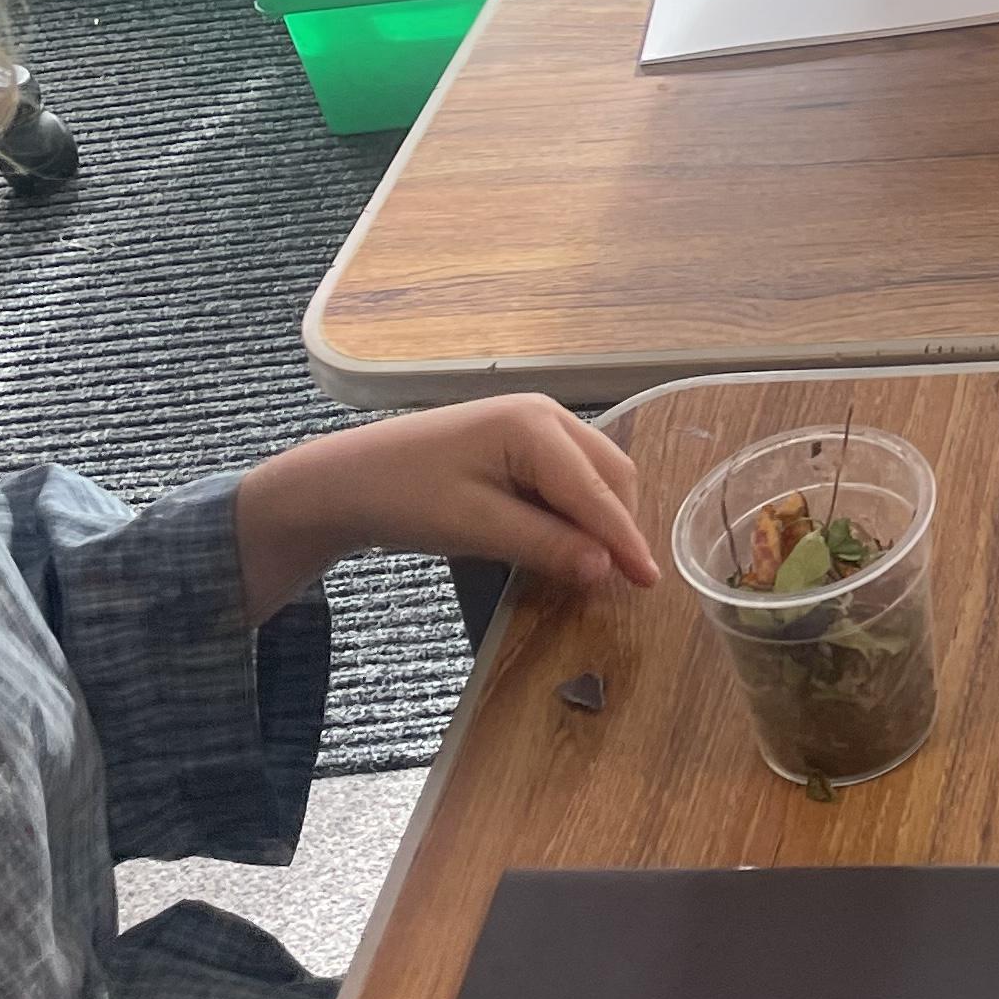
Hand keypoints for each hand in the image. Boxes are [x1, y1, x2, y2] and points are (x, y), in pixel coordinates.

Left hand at [237, 394, 658, 626]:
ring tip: (596, 568)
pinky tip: (567, 541)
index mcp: (535, 425)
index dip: (626, 540)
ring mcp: (534, 422)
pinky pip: (569, 475)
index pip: (597, 492)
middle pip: (610, 474)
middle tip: (622, 584)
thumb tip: (607, 570)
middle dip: (619, 526)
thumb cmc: (405, 498)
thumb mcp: (476, 527)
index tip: (652, 582)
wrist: (345, 480)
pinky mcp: (520, 441)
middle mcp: (546, 414)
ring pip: (594, 474)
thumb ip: (546, 545)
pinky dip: (578, 509)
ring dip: (601, 518)